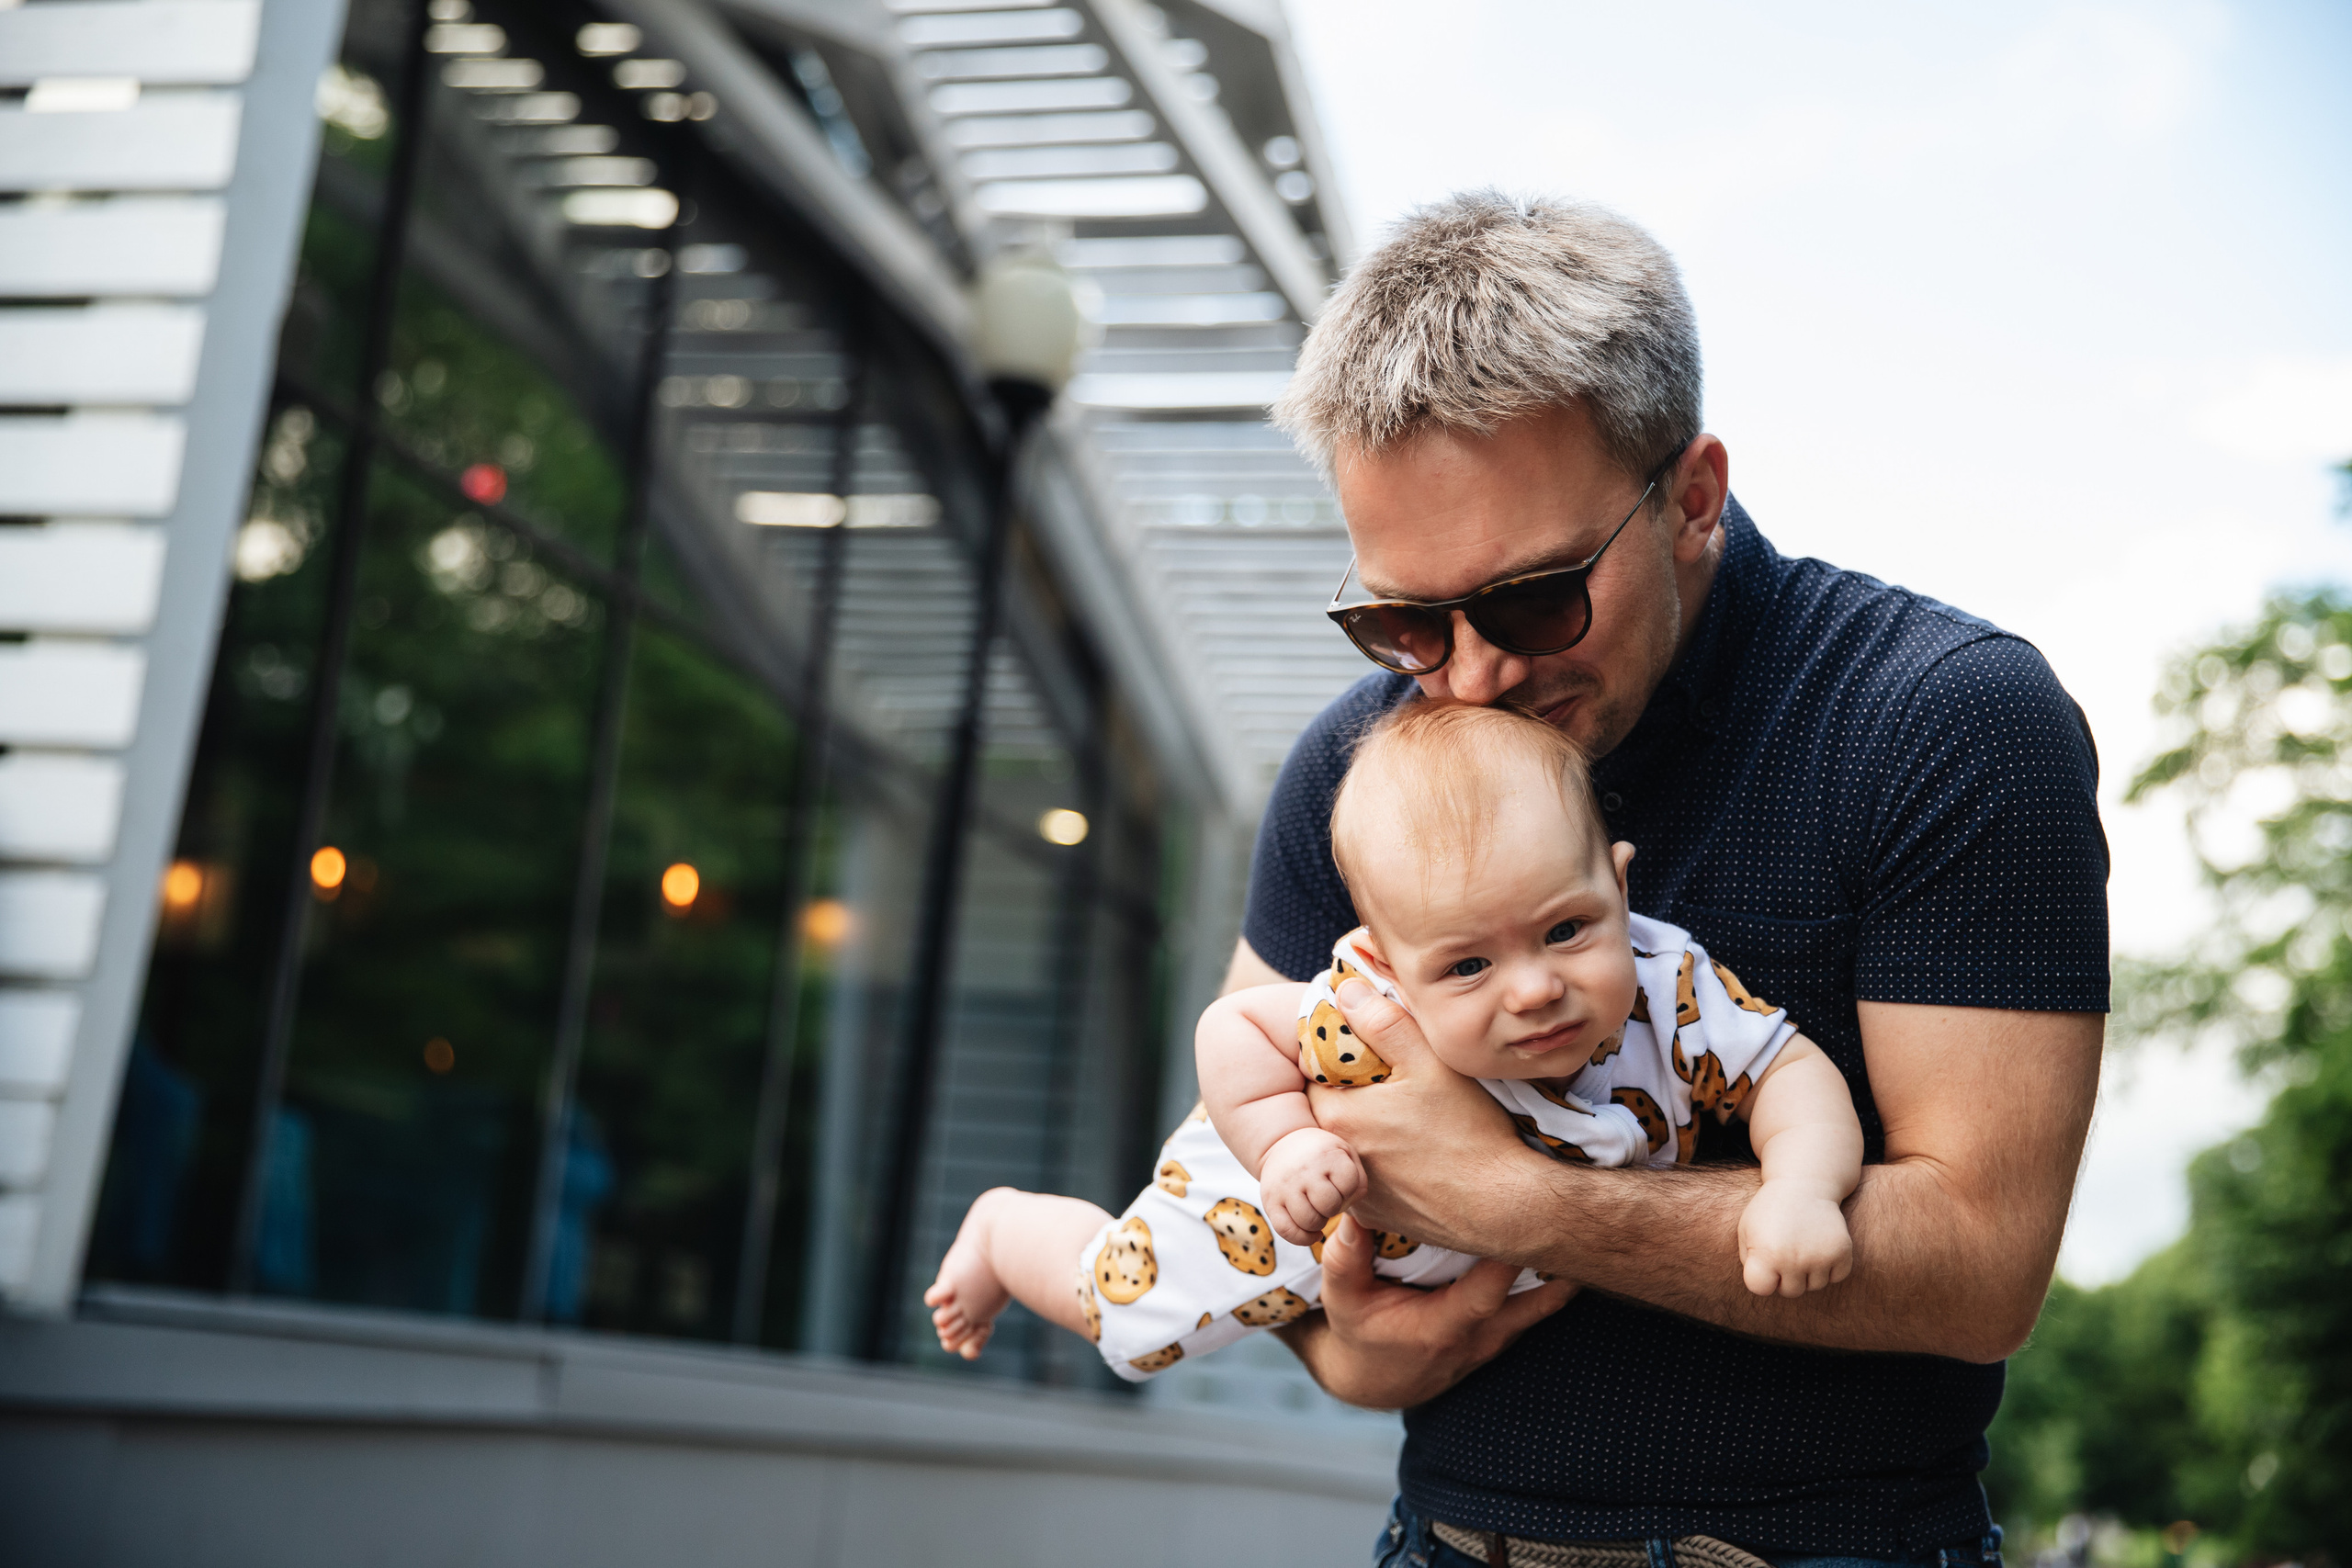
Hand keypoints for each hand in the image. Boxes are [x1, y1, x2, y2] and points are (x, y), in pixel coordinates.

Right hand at [1259, 1127, 1365, 1245]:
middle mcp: (1303, 1170)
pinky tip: (1312, 1233)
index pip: (1349, 1184)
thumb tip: (1344, 1208)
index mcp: (1326, 1155)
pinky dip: (1303, 1239)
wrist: (1281, 1144)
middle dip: (1333, 1208)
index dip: (1349, 1190)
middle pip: (1329, 1206)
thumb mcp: (1345, 1154)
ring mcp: (1284, 1187)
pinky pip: (1287, 1231)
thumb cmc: (1322, 1156)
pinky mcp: (1270, 1202)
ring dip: (1318, 1223)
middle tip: (1327, 1199)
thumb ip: (1357, 1181)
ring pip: (1308, 1222)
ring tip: (1317, 1211)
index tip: (1339, 1183)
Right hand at [1281, 1215, 1575, 1408]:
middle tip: (1581, 1209)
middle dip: (1560, 1256)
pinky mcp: (1505, 1332)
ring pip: (1547, 1300)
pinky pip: (1540, 1302)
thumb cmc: (1359, 1333)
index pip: (1490, 1290)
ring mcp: (1498, 1338)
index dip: (1512, 1254)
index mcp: (1444, 1328)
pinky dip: (1553, 1275)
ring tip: (1583, 1216)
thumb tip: (1355, 1210)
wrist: (1374, 1380)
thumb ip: (1347, 1258)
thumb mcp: (1343, 1299)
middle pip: (1539, 1297)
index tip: (1529, 1211)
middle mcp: (1482, 1337)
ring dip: (1562, 1264)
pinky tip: (1563, 1237)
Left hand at [1304, 978, 1528, 1251]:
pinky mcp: (1373, 1215)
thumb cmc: (1469, 1133)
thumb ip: (1383, 1023)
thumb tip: (1347, 992)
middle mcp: (1334, 1156)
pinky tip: (1413, 1153)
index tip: (1366, 1049)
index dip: (1339, 1055)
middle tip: (1389, 1081)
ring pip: (1346, 1143)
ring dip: (1365, 1128)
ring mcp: (1352, 1191)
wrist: (1503, 1208)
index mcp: (1338, 1114)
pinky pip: (1363, 1176)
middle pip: (1328, 1108)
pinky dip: (1379, 1162)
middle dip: (1350, 1091)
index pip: (1315, 1070)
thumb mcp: (1430, 1062)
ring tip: (1405, 1118)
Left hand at [1736, 1180, 1854, 1296]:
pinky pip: (1837, 1277)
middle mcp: (1794, 1260)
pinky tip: (1820, 1246)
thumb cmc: (1771, 1210)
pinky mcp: (1842, 1253)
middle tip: (1785, 1249)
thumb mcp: (1747, 1229)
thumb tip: (1764, 1287)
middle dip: (1785, 1276)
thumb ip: (1749, 1261)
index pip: (1760, 1288)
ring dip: (1809, 1272)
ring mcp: (1820, 1258)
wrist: (1804, 1184)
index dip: (1762, 1276)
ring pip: (1815, 1286)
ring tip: (1802, 1245)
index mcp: (1766, 1254)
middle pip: (1790, 1291)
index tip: (1764, 1260)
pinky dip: (1830, 1267)